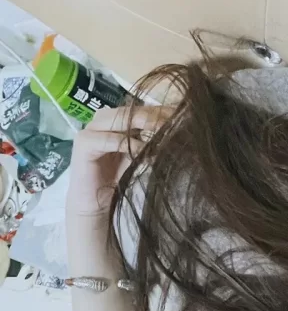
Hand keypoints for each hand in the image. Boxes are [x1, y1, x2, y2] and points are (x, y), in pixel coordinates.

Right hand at [65, 104, 173, 221]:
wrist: (95, 203)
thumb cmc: (118, 179)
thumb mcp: (139, 156)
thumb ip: (151, 141)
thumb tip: (177, 130)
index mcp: (115, 120)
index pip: (139, 108)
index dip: (160, 112)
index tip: (182, 117)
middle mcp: (101, 120)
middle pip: (130, 110)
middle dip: (154, 116)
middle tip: (175, 123)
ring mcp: (90, 129)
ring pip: (119, 119)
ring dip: (143, 124)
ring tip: (163, 132)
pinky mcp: (83, 143)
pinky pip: (109, 139)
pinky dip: (127, 143)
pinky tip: (143, 151)